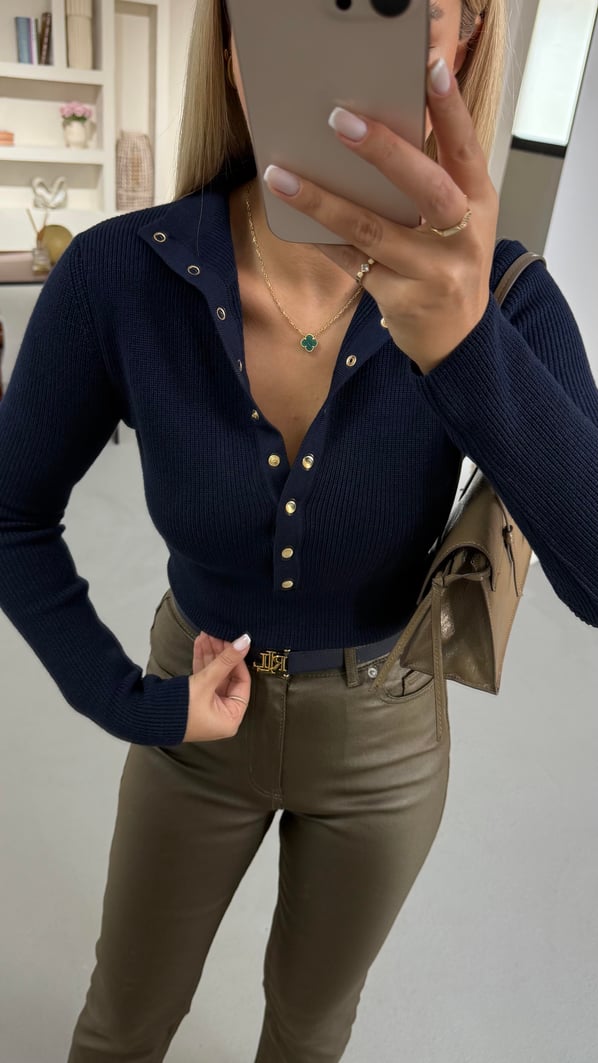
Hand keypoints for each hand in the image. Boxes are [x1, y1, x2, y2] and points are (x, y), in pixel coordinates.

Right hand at [184, 631, 251, 741]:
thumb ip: (226, 661)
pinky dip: (202, 662)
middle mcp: (222, 715)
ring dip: (210, 655)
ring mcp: (208, 707)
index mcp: (230, 718)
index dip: (237, 661)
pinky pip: (204, 678)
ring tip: (207, 634)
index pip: (242, 682)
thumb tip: (244, 642)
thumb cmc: (179, 709)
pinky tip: (200, 644)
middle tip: (218, 635)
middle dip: (221, 654)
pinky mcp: (196, 700)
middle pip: (228, 677)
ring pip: (215, 675)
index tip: (234, 642)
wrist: (146, 717)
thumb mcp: (206, 682)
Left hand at [263, 58, 497, 374]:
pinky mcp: (401, 299)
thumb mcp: (458, 222)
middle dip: (384, 151)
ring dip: (323, 201)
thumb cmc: (451, 265)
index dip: (452, 110)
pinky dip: (322, 240)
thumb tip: (371, 135)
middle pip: (426, 187)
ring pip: (372, 230)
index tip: (431, 71)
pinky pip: (352, 263)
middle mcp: (462, 237)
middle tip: (339, 121)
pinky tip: (292, 219)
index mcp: (480, 203)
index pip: (466, 148)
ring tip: (282, 176)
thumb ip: (430, 184)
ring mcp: (433, 272)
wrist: (458, 339)